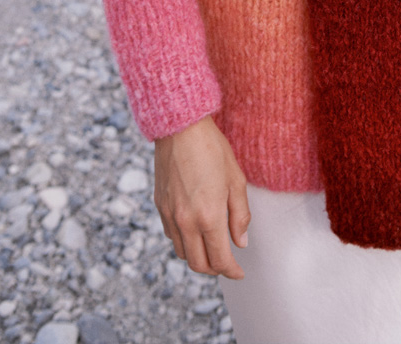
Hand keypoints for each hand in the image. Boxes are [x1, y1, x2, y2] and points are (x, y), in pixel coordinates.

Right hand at [154, 116, 249, 279]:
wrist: (180, 127)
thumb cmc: (212, 149)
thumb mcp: (236, 180)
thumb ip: (240, 215)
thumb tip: (240, 241)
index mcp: (208, 216)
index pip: (219, 259)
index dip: (232, 271)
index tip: (239, 272)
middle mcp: (186, 221)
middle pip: (198, 264)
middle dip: (215, 270)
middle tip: (227, 264)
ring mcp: (170, 215)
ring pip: (182, 253)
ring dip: (198, 257)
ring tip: (212, 248)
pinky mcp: (160, 206)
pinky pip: (171, 235)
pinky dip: (184, 242)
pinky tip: (195, 231)